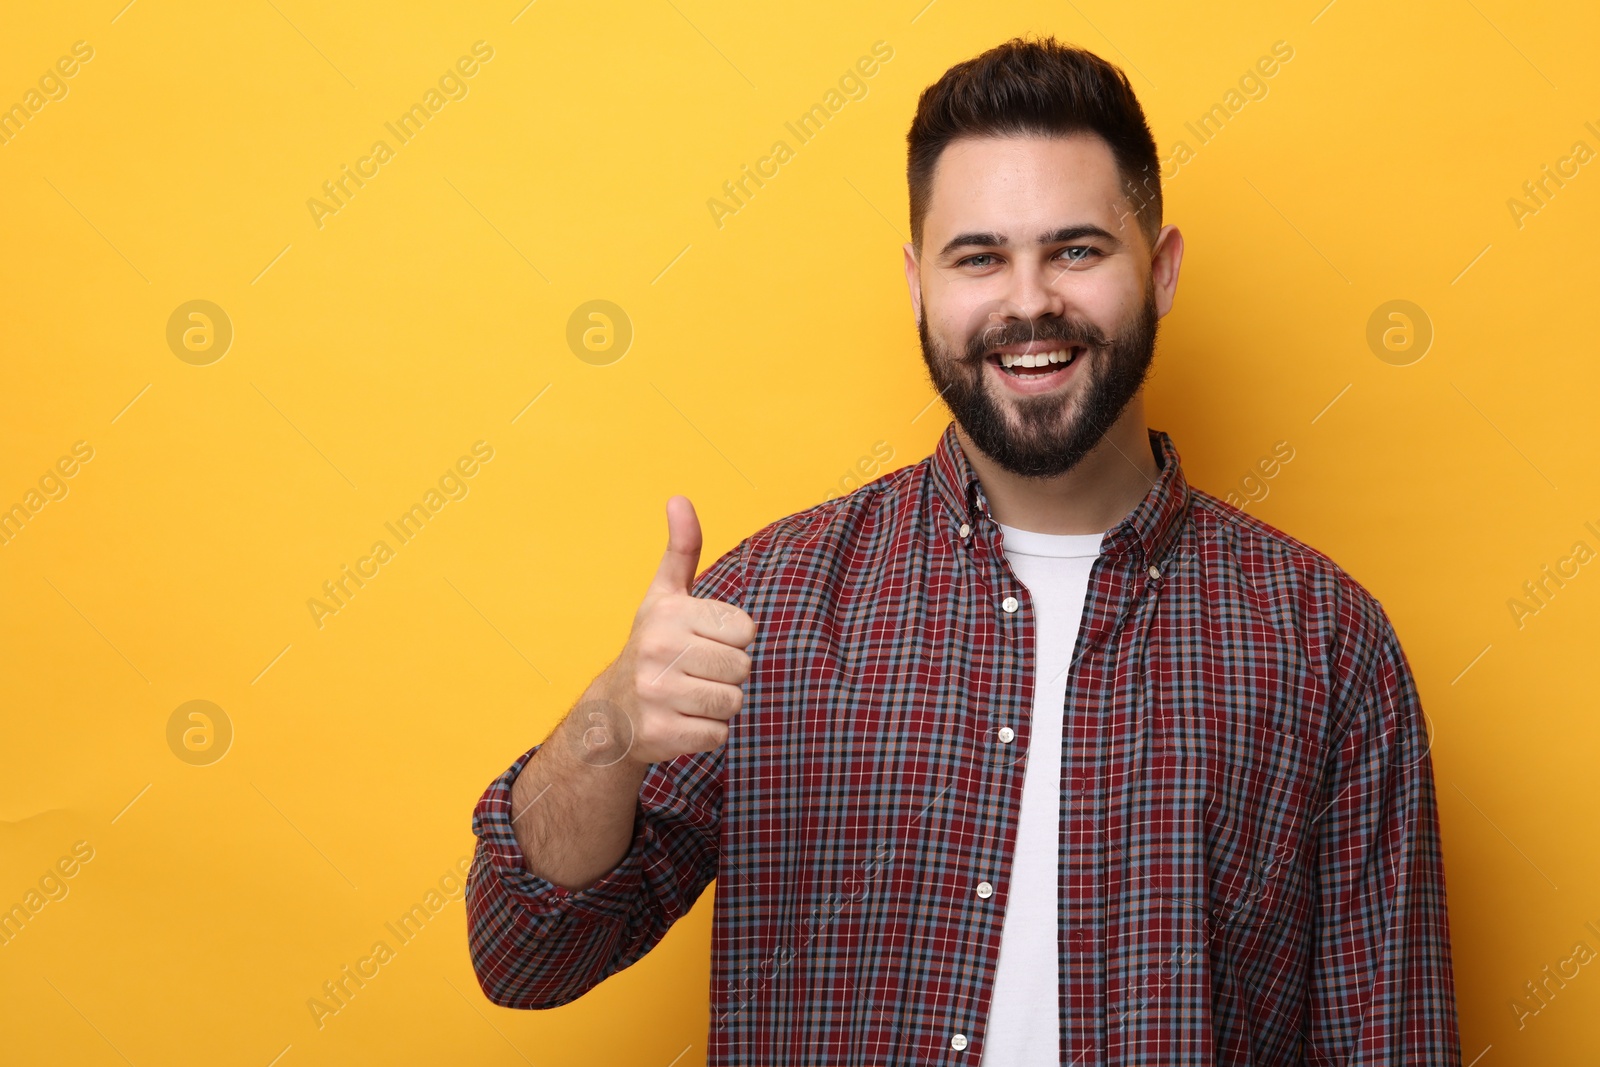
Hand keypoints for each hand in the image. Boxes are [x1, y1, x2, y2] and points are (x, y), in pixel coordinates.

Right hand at [581, 495, 754, 767]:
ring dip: (717, 704)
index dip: (731, 640)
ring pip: (733, 702)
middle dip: (726, 674)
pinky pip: (718, 736)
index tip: (701, 641)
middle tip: (693, 672)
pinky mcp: (660, 734)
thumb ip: (682, 548)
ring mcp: (656, 694)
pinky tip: (679, 721)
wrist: (611, 712)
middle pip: (743, 668)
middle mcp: (658, 650)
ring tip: (687, 695)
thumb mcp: (665, 595)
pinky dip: (706, 733)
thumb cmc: (653, 645)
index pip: (746, 631)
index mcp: (668, 613)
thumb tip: (679, 498)